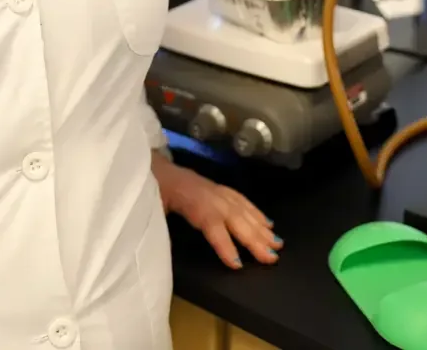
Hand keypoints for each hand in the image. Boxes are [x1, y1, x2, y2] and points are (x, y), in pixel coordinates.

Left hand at [151, 153, 281, 268]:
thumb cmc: (149, 187)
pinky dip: (256, 211)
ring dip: (261, 227)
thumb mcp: (148, 204)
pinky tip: (267, 223)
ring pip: (241, 207)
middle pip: (233, 215)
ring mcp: (213, 188)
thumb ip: (158, 222)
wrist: (149, 163)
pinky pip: (240, 199)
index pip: (210, 221)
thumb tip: (167, 244)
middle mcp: (206, 192)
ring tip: (277, 244)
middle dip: (254, 237)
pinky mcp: (215, 187)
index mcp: (188, 198)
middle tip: (272, 257)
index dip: (223, 242)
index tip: (237, 264)